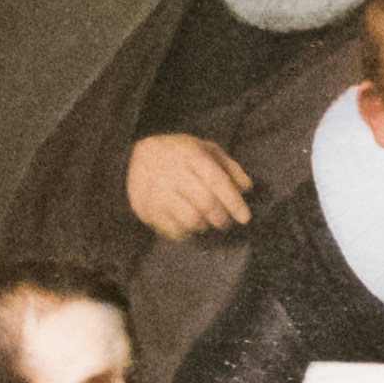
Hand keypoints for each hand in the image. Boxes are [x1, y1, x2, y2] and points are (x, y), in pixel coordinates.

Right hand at [124, 131, 253, 237]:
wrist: (138, 155)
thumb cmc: (181, 155)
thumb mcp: (207, 150)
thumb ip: (230, 167)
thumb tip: (246, 188)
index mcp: (190, 155)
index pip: (216, 181)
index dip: (233, 202)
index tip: (245, 218)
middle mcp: (171, 172)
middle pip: (205, 203)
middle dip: (221, 217)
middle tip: (224, 221)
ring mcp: (155, 191)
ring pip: (190, 220)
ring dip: (204, 225)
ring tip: (204, 220)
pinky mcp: (145, 208)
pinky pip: (173, 230)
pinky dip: (186, 232)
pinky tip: (187, 224)